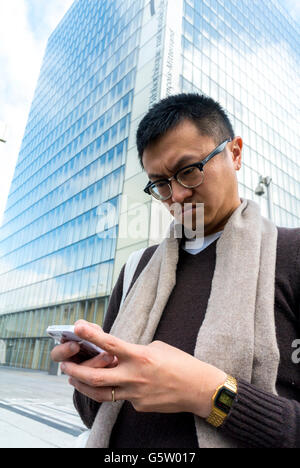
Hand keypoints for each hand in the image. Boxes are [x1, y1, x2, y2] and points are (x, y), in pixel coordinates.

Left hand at [61, 320, 226, 417]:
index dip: (91, 335)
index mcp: (141, 356)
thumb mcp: (158, 347)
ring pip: (102, 393)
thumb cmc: (181, 364)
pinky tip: (117, 385)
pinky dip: (115, 390)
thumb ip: (135, 350)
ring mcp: (136, 395)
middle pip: (96, 376)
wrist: (199, 389)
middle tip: (64, 365)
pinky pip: (121, 398)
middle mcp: (135, 376)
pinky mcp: (139, 406)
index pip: (110, 344)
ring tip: (74, 379)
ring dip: (85, 385)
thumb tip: (118, 353)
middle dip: (76, 371)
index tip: (77, 327)